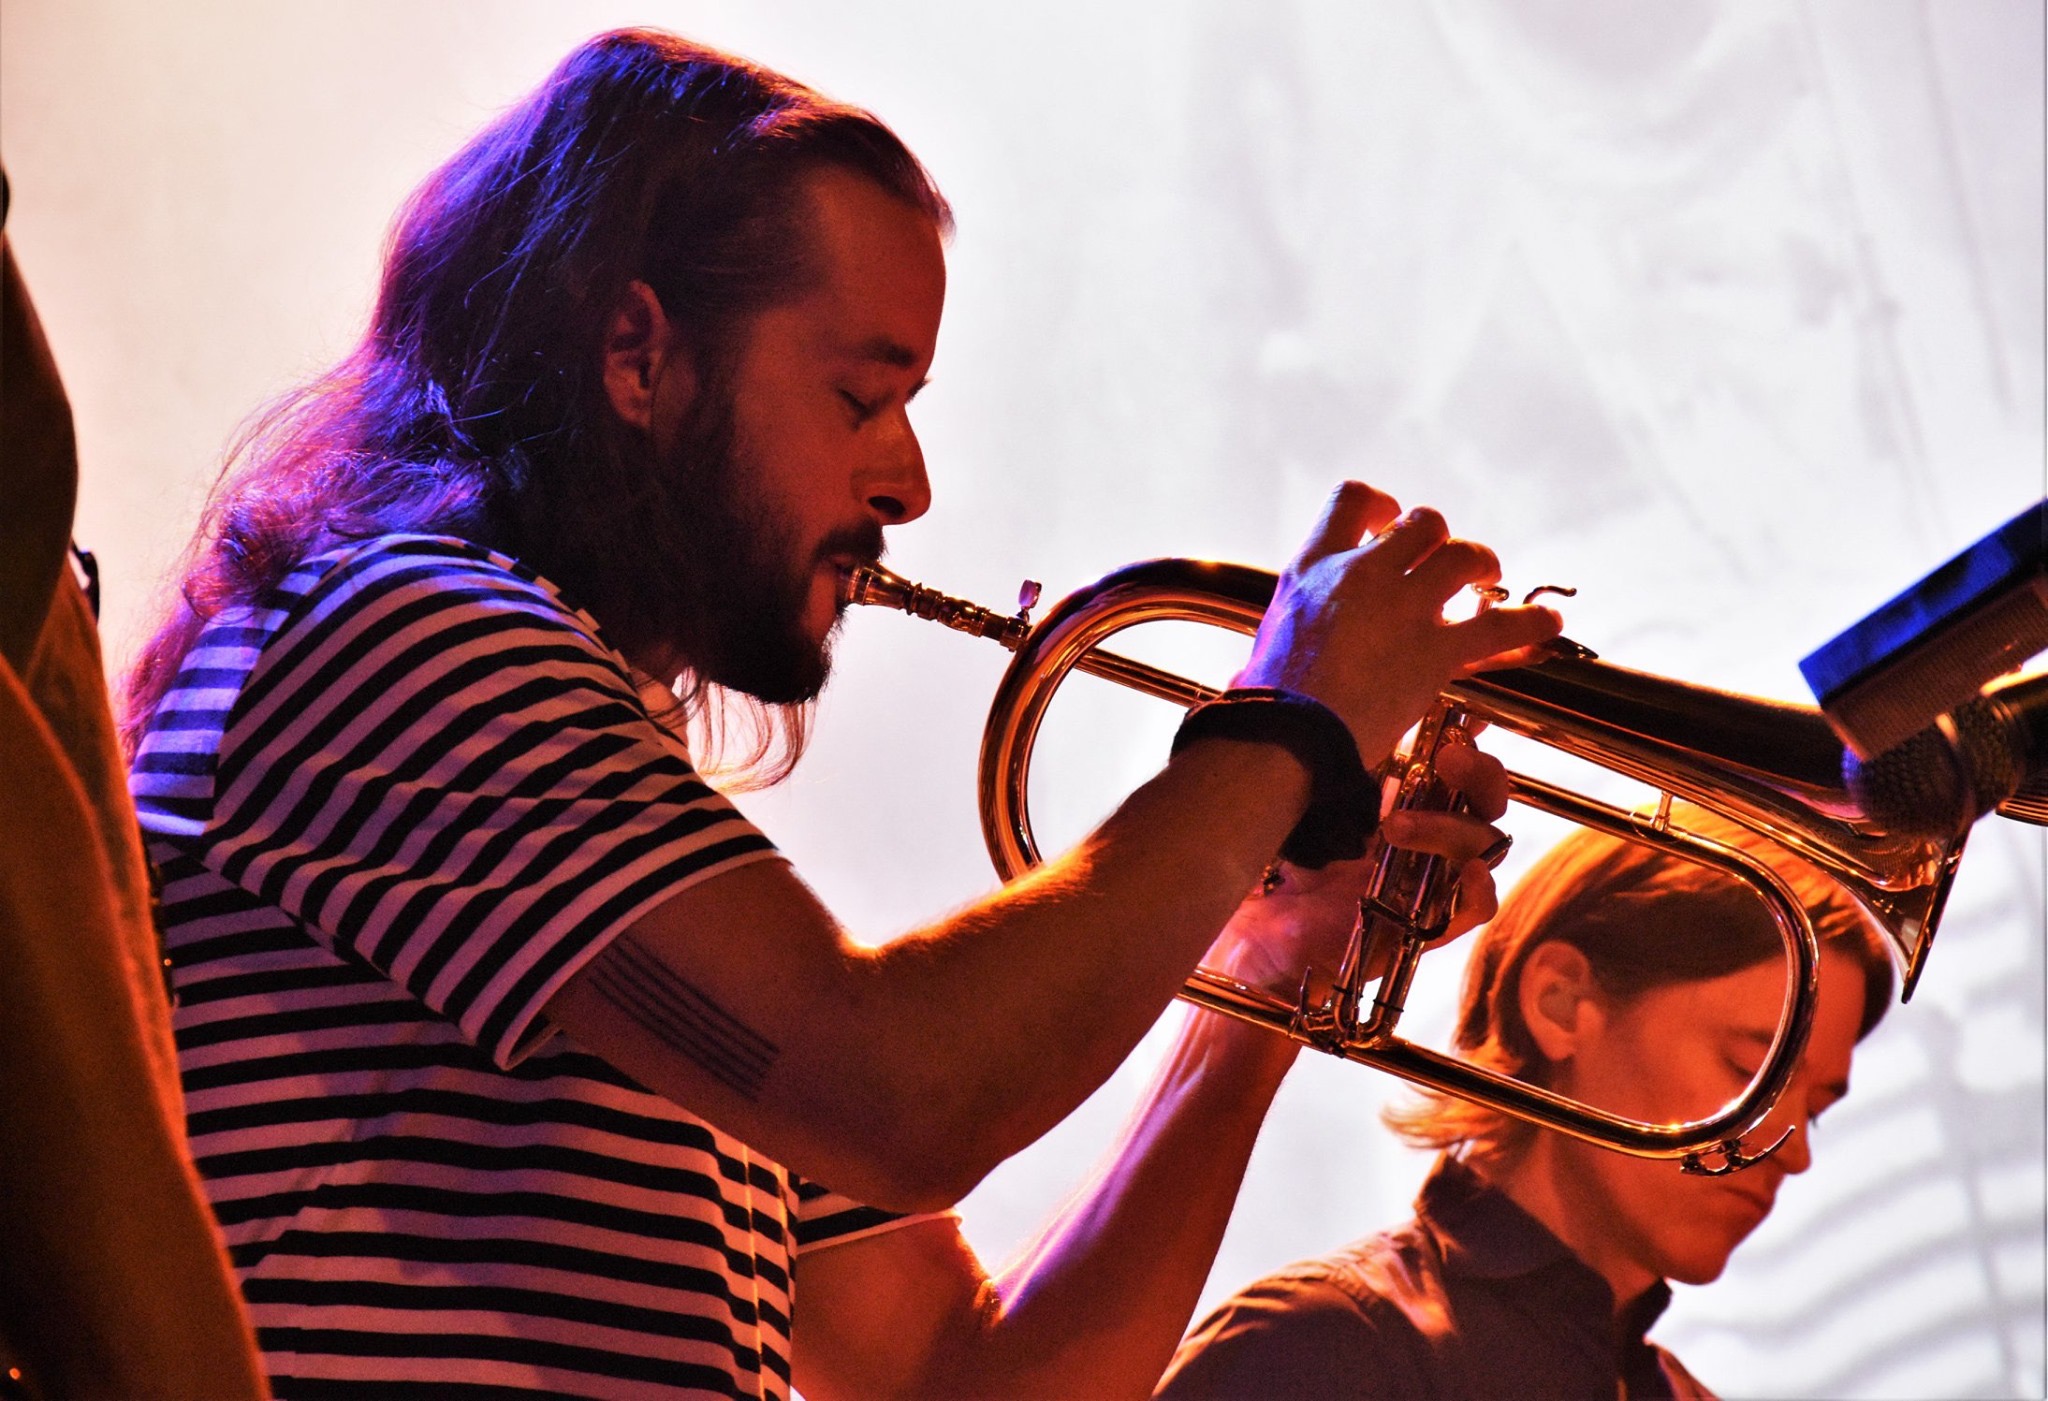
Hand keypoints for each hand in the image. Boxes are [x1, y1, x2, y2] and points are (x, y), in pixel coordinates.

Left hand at [1203, 736, 1512, 995]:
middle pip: (1481, 800)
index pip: (1443, 765)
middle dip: (1478, 771)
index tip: (1462, 713)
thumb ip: (1281, 758)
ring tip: (1390, 826)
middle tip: (1445, 755)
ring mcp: (1420, 885)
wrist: (1244, 958)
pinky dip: (1479, 890)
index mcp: (1384, 806)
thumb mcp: (1268, 810)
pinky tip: (1466, 873)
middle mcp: (1413, 843)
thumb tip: (1265, 688)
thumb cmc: (1254, 884)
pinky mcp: (1418, 931)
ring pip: (1481, 846)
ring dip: (1448, 826)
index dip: (1465, 736)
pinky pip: (1474, 910)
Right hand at [1236, 482, 1561, 767]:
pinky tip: (1546, 625)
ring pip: (1464, 556)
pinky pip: (1501, 624)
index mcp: (1313, 567)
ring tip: (1487, 585)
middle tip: (1444, 566)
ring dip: (1482, 567)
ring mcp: (1404, 608)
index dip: (1383, 505)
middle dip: (1440, 540)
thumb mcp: (1261, 647)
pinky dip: (1531, 622)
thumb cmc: (1263, 703)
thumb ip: (1279, 641)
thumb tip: (1247, 676)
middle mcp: (1363, 573)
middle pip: (1423, 522)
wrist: (1285, 738)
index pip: (1353, 499)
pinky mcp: (1436, 651)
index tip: (1390, 523)